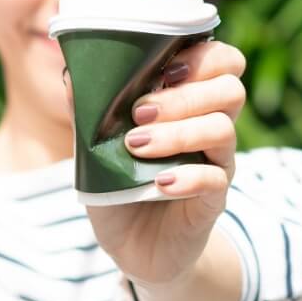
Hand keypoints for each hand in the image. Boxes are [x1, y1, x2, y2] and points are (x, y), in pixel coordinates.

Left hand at [84, 40, 245, 296]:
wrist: (133, 244)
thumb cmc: (119, 183)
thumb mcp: (97, 145)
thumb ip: (91, 109)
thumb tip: (71, 73)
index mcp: (190, 102)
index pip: (223, 61)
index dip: (202, 56)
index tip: (163, 69)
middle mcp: (211, 126)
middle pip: (230, 89)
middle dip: (184, 95)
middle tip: (139, 112)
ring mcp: (216, 163)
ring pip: (222, 130)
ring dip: (178, 132)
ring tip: (136, 146)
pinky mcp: (213, 200)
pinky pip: (215, 179)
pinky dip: (186, 177)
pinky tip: (158, 183)